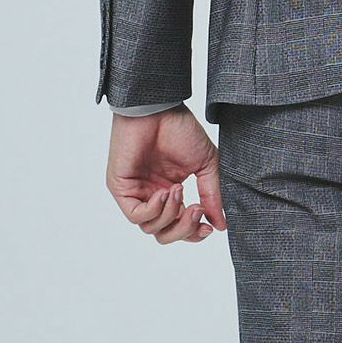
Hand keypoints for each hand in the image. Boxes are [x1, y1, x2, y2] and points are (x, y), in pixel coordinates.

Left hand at [105, 104, 227, 244]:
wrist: (159, 108)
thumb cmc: (179, 128)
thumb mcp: (205, 163)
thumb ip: (212, 194)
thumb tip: (220, 224)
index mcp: (171, 191)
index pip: (179, 225)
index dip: (193, 232)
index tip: (209, 227)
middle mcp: (152, 195)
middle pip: (165, 234)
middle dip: (183, 229)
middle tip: (196, 210)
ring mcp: (136, 193)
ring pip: (150, 228)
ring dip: (170, 215)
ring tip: (179, 189)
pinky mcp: (121, 188)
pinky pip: (135, 215)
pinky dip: (154, 209)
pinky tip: (165, 191)